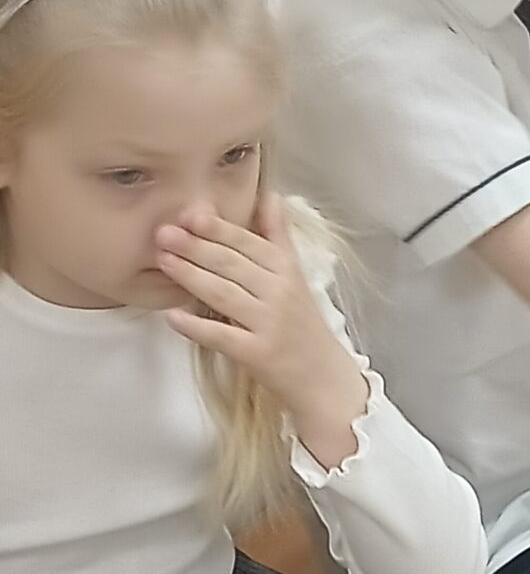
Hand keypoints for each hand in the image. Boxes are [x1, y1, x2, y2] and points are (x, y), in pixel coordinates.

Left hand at [156, 194, 367, 439]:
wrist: (322, 377)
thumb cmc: (302, 324)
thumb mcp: (295, 275)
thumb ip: (278, 236)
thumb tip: (270, 196)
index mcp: (288, 271)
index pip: (250, 243)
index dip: (219, 228)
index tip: (192, 213)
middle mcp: (281, 293)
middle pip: (234, 265)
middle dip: (197, 247)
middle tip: (165, 233)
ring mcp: (270, 324)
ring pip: (226, 294)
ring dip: (192, 276)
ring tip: (163, 261)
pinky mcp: (259, 354)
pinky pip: (223, 337)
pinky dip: (197, 327)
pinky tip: (173, 317)